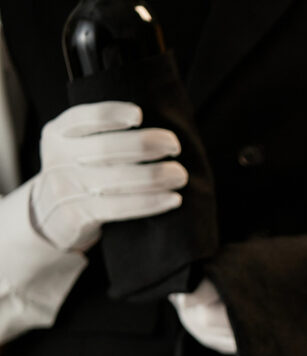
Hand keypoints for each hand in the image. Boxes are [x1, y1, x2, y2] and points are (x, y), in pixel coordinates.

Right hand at [29, 101, 186, 251]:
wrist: (52, 215)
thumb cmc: (81, 173)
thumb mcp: (78, 147)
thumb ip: (103, 134)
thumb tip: (160, 123)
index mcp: (58, 133)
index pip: (83, 118)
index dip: (112, 115)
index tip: (139, 115)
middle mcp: (59, 158)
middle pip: (106, 149)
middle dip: (145, 144)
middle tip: (174, 146)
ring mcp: (66, 188)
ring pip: (117, 180)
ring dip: (155, 176)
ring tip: (180, 175)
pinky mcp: (78, 215)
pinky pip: (120, 208)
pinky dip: (151, 202)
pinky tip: (173, 198)